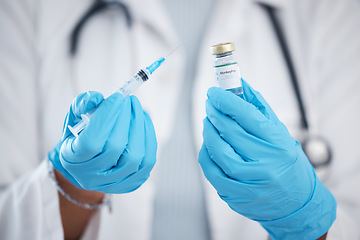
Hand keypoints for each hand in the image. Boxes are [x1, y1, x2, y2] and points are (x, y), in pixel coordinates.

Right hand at [49, 91, 156, 193]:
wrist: (88, 165)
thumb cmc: (81, 137)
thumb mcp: (75, 119)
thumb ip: (82, 105)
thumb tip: (98, 98)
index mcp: (72, 160)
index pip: (91, 142)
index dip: (107, 118)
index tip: (117, 97)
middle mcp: (92, 177)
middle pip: (115, 148)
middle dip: (125, 119)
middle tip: (129, 100)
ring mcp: (113, 183)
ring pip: (135, 157)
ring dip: (139, 127)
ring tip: (136, 108)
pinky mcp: (132, 183)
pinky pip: (148, 161)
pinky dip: (149, 138)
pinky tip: (143, 121)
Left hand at [198, 80, 335, 238]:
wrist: (296, 204)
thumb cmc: (287, 164)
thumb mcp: (280, 134)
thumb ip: (259, 108)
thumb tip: (239, 84)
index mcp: (278, 144)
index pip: (247, 115)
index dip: (226, 100)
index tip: (214, 92)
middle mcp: (265, 163)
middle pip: (230, 131)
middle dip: (215, 113)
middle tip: (210, 104)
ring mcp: (249, 182)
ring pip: (218, 151)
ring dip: (208, 132)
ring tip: (209, 122)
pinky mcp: (236, 195)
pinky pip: (211, 171)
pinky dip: (206, 154)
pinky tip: (208, 144)